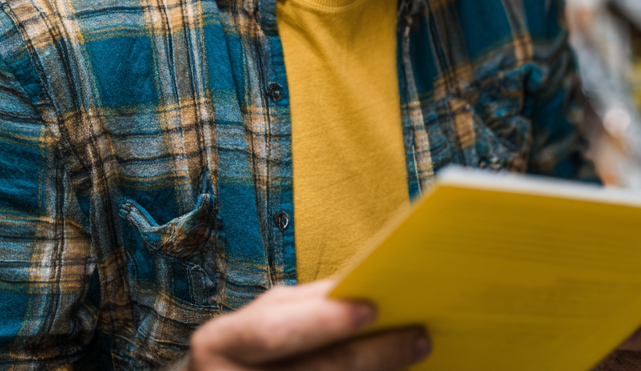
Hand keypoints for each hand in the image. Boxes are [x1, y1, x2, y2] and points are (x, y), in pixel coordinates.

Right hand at [188, 280, 430, 370]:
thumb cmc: (243, 351)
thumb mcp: (262, 321)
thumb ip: (305, 307)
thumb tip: (365, 284)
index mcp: (220, 343)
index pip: (274, 332)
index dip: (323, 322)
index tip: (372, 308)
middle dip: (372, 355)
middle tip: (419, 338)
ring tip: (416, 355)